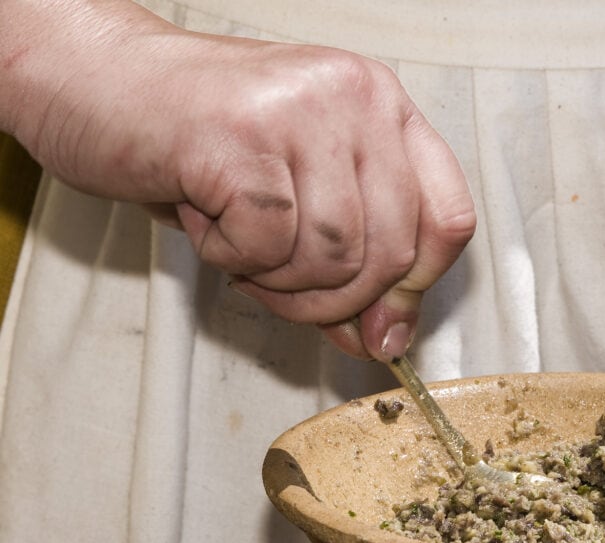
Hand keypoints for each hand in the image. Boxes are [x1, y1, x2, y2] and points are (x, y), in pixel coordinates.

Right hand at [2, 1, 474, 360]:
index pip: (450, 218)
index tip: (382, 325)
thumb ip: (350, 265)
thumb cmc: (199, 140)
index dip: (418, 287)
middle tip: (280, 285)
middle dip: (335, 300)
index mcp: (382, 108)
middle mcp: (355, 98)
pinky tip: (205, 217)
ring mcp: (301, 111)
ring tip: (238, 242)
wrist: (94, 81)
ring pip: (335, 257)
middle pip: (392, 253)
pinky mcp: (241, 135)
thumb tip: (384, 340)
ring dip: (280, 281)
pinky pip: (268, 246)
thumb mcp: (298, 200)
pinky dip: (232, 258)